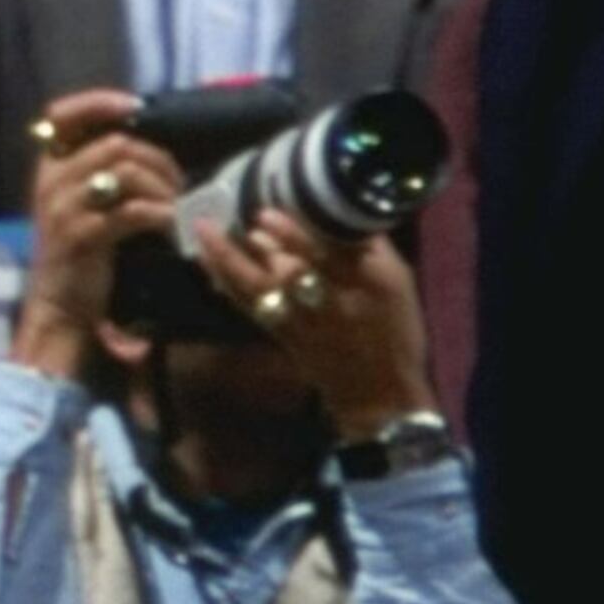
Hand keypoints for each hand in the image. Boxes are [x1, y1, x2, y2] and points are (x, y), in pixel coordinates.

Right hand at [15, 89, 184, 383]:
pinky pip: (132, 212)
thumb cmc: (81, 250)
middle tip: (178, 180)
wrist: (59, 306)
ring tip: (179, 202)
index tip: (135, 105)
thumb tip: (145, 136)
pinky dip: (160, 214)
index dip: (99, 102)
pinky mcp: (82, 237)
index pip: (61, 115)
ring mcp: (63, 209)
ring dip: (163, 185)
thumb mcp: (81, 203)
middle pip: (115, 144)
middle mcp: (50, 183)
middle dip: (157, 158)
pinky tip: (172, 225)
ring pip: (125, 172)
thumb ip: (100, 169)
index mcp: (49, 168)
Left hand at [190, 207, 438, 436]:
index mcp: (367, 283)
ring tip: (204, 234)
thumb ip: (373, 247)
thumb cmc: (395, 333)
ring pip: (259, 288)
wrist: (379, 394)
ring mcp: (301, 322)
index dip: (293, 234)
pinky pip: (250, 308)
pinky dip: (229, 285)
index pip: (328, 252)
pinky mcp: (283, 337)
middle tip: (224, 219)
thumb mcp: (399, 283)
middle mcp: (330, 302)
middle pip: (285, 270)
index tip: (267, 214)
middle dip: (253, 245)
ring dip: (228, 261)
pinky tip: (212, 267)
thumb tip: (346, 209)